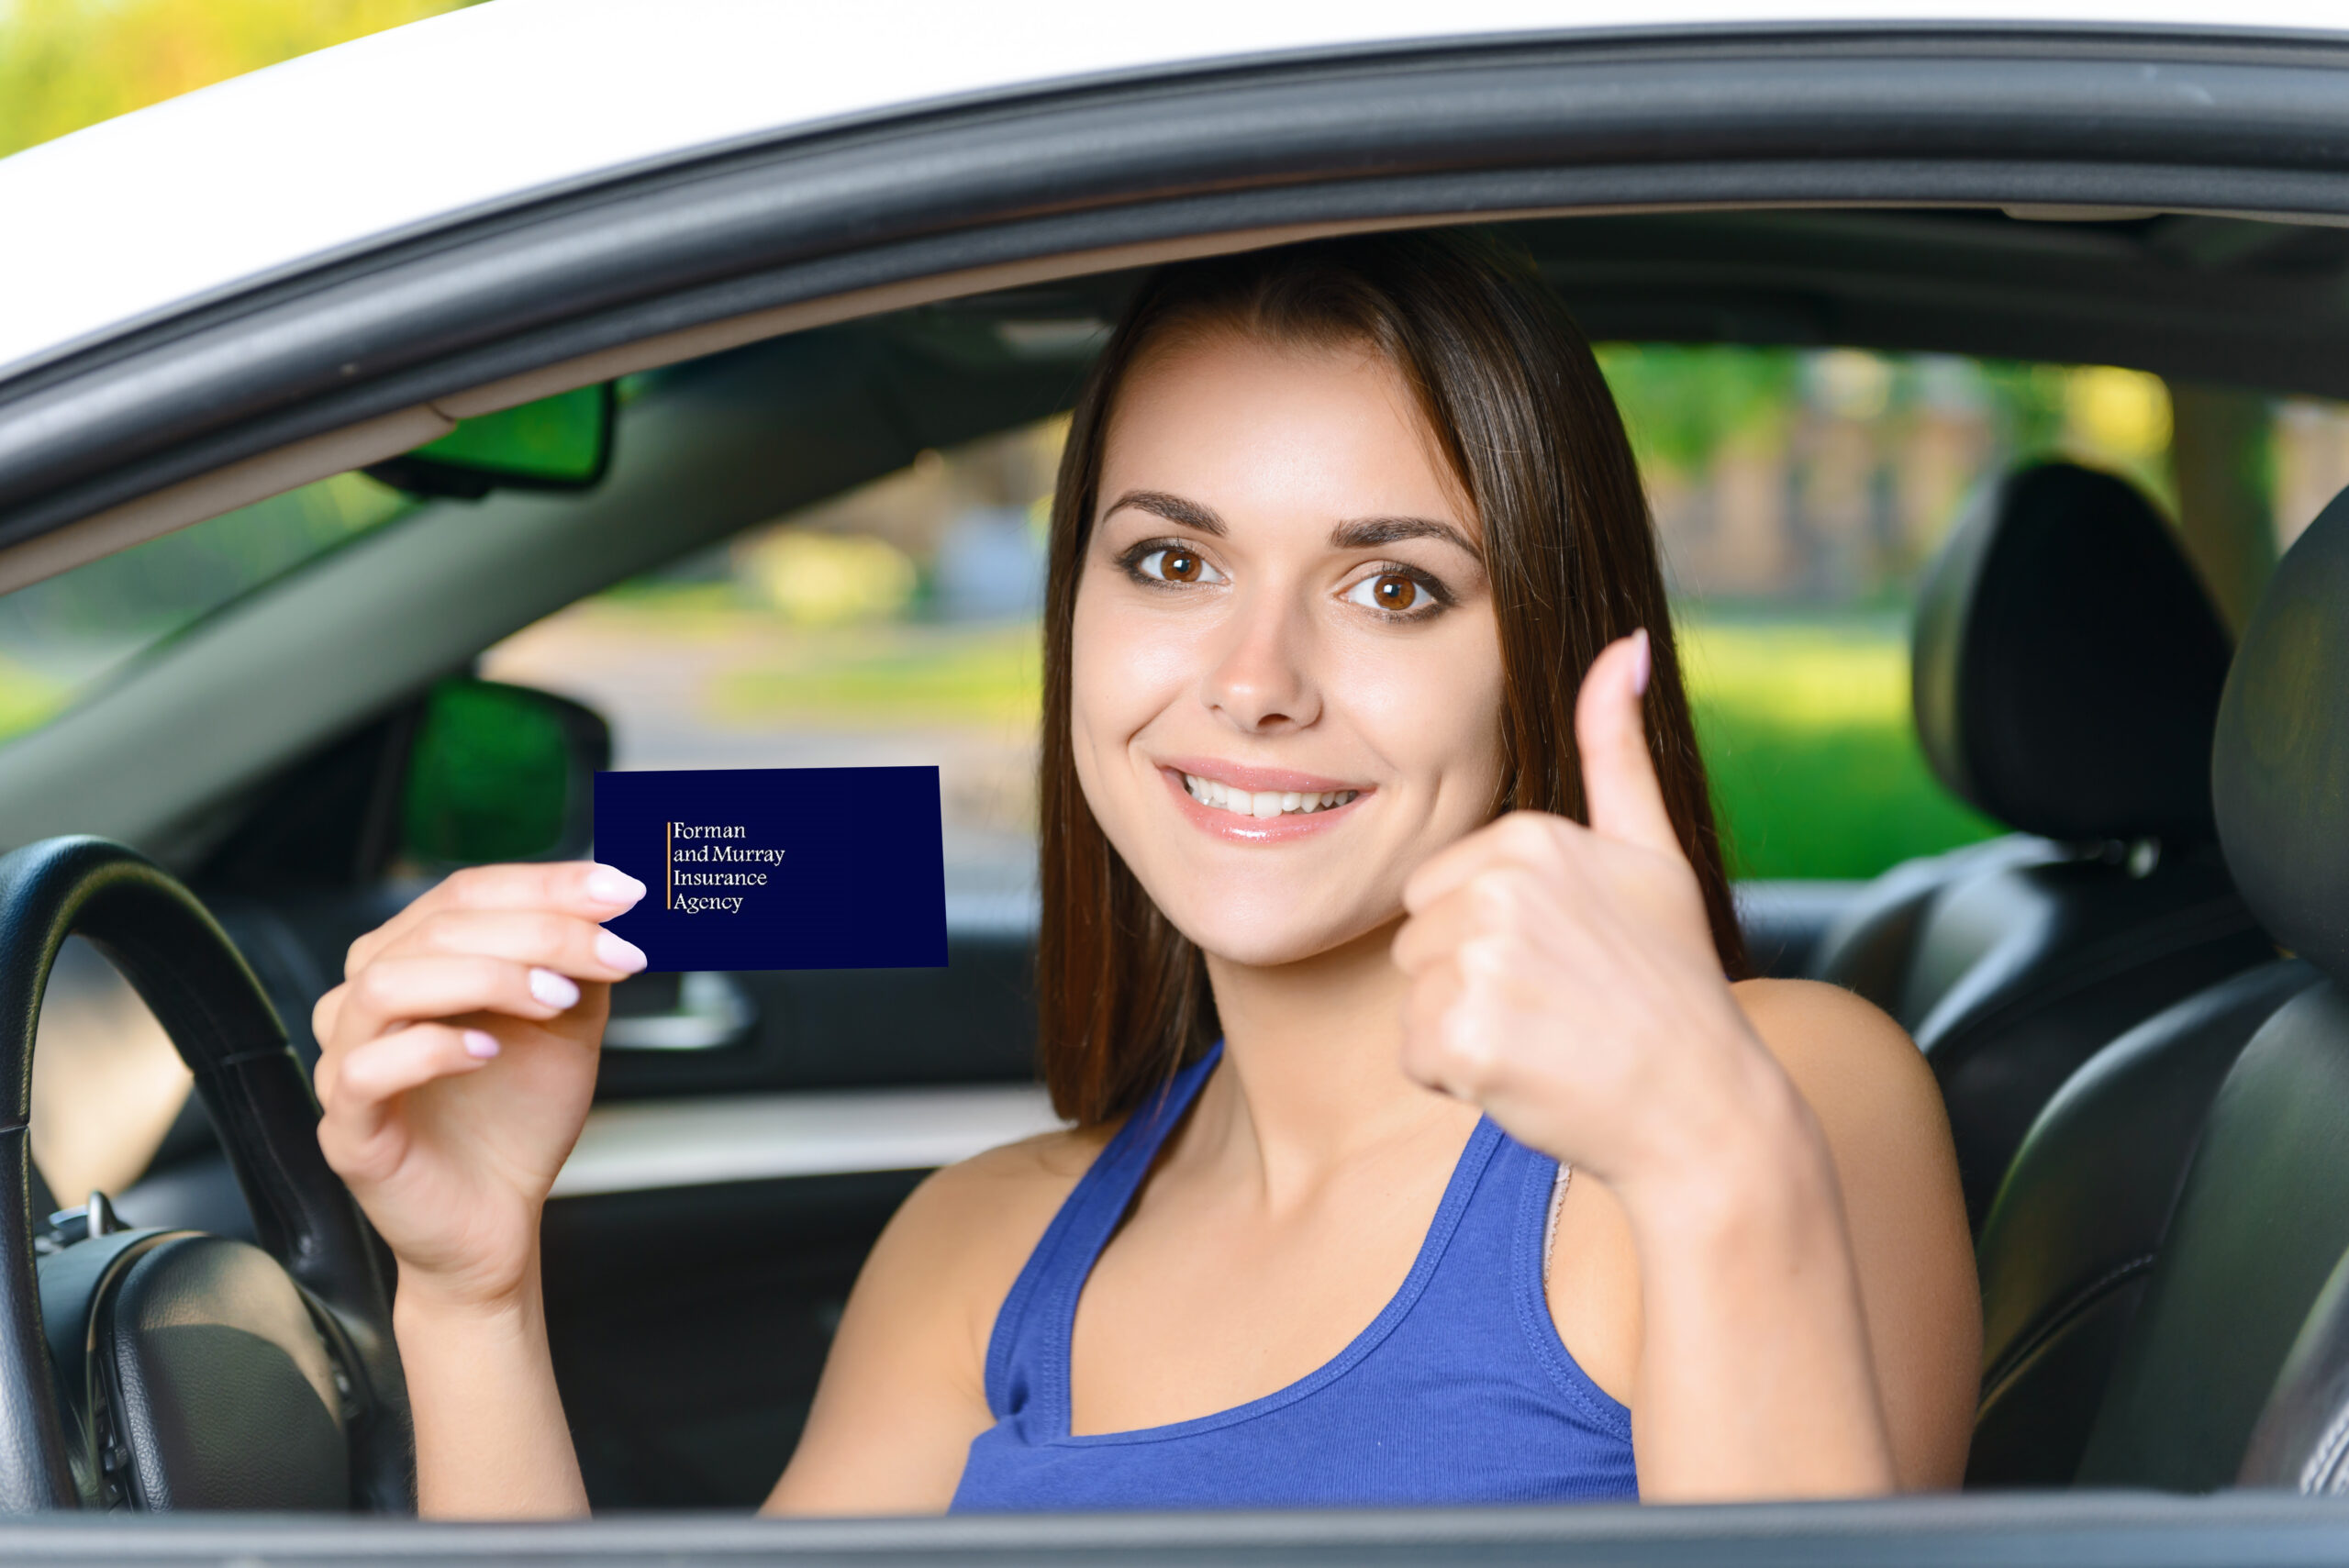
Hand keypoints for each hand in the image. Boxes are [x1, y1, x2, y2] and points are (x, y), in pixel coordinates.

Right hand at [313, 862, 647, 1310]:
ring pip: (390, 982)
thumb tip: (615, 902)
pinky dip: (434, 1048)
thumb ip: (578, 961)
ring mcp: (348, 1060)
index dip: (546, 883)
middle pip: (437, 928)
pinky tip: (490, 1051)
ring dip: (488, 977)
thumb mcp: (566, 1023)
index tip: (622, 889)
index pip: (467, 891)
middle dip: (540, 930)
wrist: (499, 1216)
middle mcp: (368, 998)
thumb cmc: (519, 1117)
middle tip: (614, 950)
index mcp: (414, 959)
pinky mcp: (347, 1126)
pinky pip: (368, 1069)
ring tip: (558, 999)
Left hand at [1391, 631, 1786, 1195]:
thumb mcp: (1653, 852)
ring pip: (1413, 997)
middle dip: (1470, 984)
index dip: (1491, 939)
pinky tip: (1529, 1076)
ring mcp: (1482, 957)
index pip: (1438, 891)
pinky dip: (1458, 1079)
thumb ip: (1619, 747)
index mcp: (1533, 835)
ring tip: (1546, 1040)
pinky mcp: (1465, 1030)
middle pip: (1416, 940)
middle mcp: (1502, 884)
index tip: (1566, 961)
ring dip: (1463, 1033)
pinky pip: (1415, 1053)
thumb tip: (1624, 645)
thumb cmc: (1675, 987)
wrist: (1705, 1110)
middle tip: (1556, 1007)